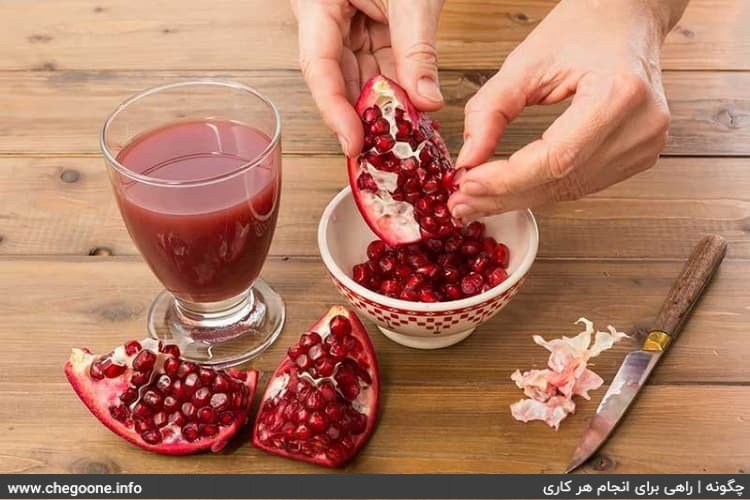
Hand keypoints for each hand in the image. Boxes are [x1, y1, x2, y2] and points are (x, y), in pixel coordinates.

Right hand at [291, 0, 444, 156]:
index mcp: (319, 4)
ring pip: (358, 77)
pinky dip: (394, 90)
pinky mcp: (367, 31)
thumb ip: (418, 49)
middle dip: (361, 117)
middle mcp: (327, 20)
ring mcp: (347, 26)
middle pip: (336, 78)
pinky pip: (376, 67)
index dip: (333, 109)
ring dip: (381, 108)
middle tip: (382, 153)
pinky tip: (409, 113)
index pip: (318, 66)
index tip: (353, 141)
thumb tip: (428, 101)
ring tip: (401, 139)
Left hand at [448, 0, 687, 220]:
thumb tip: (468, 158)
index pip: (556, 158)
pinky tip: (509, 192)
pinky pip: (580, 184)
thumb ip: (491, 109)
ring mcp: (645, 144)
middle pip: (561, 180)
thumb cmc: (586, 26)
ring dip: (517, 198)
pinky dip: (540, 189)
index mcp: (619, 93)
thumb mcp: (527, 59)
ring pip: (568, 190)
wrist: (629, 17)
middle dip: (504, 195)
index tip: (467, 183)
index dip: (506, 178)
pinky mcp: (639, 155)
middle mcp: (641, 125)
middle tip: (461, 203)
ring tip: (475, 201)